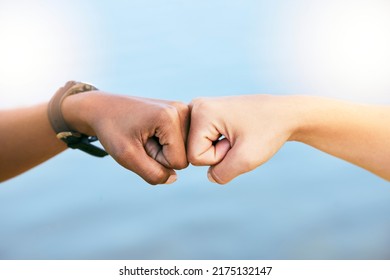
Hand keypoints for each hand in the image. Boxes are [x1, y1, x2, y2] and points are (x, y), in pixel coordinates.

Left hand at [62, 92, 188, 184]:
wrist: (103, 108)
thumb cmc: (112, 130)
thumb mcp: (127, 157)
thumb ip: (152, 173)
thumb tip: (174, 178)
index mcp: (169, 117)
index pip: (179, 162)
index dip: (156, 161)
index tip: (140, 143)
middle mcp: (182, 110)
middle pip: (184, 156)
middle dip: (161, 155)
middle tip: (142, 139)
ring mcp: (183, 110)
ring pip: (184, 150)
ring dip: (163, 150)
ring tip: (145, 135)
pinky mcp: (182, 113)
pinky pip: (181, 142)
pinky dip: (166, 143)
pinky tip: (152, 132)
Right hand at [187, 95, 299, 183]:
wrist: (285, 114)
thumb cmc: (269, 131)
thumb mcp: (246, 160)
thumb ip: (221, 174)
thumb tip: (210, 176)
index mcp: (200, 111)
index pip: (195, 156)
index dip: (219, 157)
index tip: (238, 141)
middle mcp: (195, 106)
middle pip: (193, 151)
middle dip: (218, 153)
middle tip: (239, 138)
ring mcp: (200, 109)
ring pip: (199, 148)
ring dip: (220, 149)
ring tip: (238, 135)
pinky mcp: (206, 114)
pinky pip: (205, 142)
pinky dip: (221, 144)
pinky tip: (235, 133)